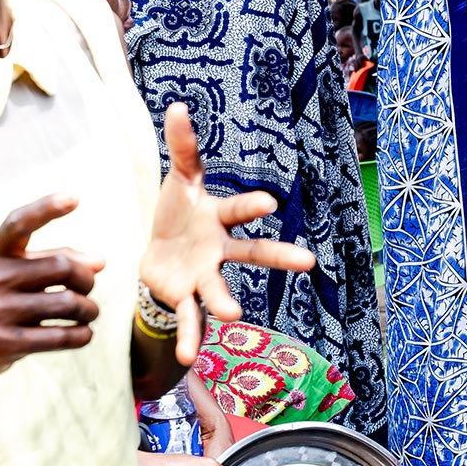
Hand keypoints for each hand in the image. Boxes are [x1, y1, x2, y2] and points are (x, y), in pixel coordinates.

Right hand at [0, 194, 103, 397]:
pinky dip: (83, 335)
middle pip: (63, 267)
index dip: (46, 209)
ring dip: (89, 309)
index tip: (74, 198)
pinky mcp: (5, 343)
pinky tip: (83, 333)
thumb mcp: (12, 272)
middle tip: (88, 288)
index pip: (18, 224)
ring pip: (69, 303)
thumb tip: (98, 262)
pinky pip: (62, 337)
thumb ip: (53, 260)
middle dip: (86, 279)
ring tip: (88, 313)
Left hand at [140, 103, 316, 360]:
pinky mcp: (186, 299)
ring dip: (226, 303)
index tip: (270, 203)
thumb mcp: (179, 180)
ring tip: (234, 315)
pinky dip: (190, 338)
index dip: (252, 206)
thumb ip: (182, 148)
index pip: (237, 210)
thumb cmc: (177, 213)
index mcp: (218, 217)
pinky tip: (188, 359)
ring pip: (220, 290)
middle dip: (278, 257)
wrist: (158, 254)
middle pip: (253, 253)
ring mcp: (206, 276)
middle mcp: (220, 249)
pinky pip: (190, 319)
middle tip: (309, 263)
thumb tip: (179, 106)